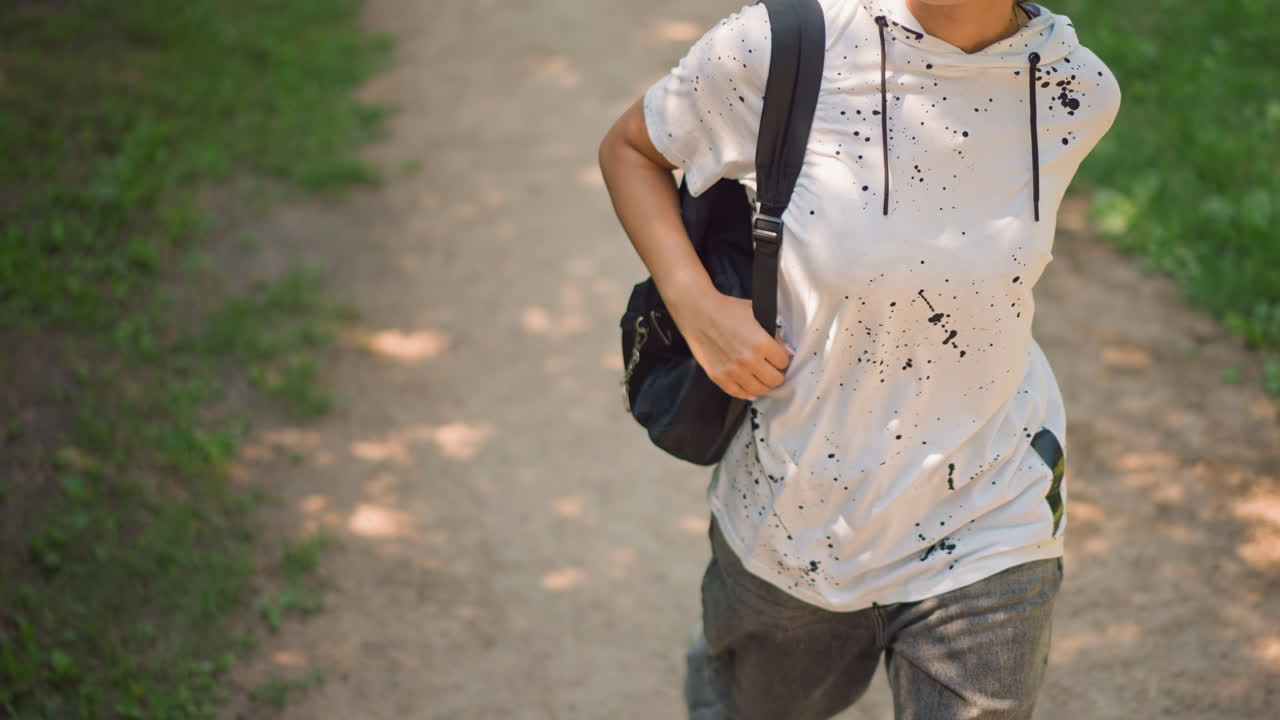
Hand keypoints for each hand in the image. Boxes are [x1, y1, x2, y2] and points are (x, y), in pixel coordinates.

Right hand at [671, 291, 793, 400]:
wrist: (699, 312)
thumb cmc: (728, 310)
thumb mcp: (757, 315)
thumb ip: (775, 334)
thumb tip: (787, 352)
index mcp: (761, 343)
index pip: (783, 363)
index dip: (782, 360)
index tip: (778, 359)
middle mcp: (749, 360)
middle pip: (774, 380)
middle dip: (776, 375)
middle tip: (772, 370)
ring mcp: (733, 371)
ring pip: (759, 390)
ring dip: (763, 385)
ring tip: (761, 379)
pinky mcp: (718, 376)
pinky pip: (738, 393)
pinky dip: (746, 393)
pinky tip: (750, 389)